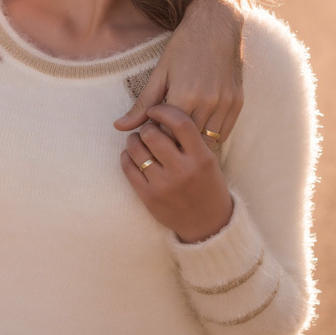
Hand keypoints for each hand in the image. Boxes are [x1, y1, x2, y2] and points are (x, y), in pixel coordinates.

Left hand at [115, 0, 243, 137]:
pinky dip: (211, 135)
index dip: (157, 140)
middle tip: (164, 140)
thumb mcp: (159, 74)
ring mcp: (225, 103)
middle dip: (174, 143)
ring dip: (194, 142)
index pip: (167, 136)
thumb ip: (141, 105)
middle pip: (187, 140)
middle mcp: (208, 103)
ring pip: (208, 140)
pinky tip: (199, 130)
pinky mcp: (237, 102)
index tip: (150, 136)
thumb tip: (119, 127)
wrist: (216, 25)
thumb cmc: (183, 47)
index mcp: (184, 97)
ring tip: (181, 137)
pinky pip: (224, 132)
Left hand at [120, 104, 233, 243]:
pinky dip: (126, 156)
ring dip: (133, 140)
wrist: (209, 224)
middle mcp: (183, 170)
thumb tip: (160, 114)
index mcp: (202, 157)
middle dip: (147, 127)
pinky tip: (131, 155)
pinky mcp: (149, 197)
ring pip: (136, 149)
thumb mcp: (208, 160)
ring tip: (137, 140)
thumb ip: (190, 139)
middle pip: (153, 134)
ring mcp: (164, 185)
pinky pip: (128, 168)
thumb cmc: (208, 186)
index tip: (156, 110)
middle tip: (148, 129)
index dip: (163, 111)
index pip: (180, 123)